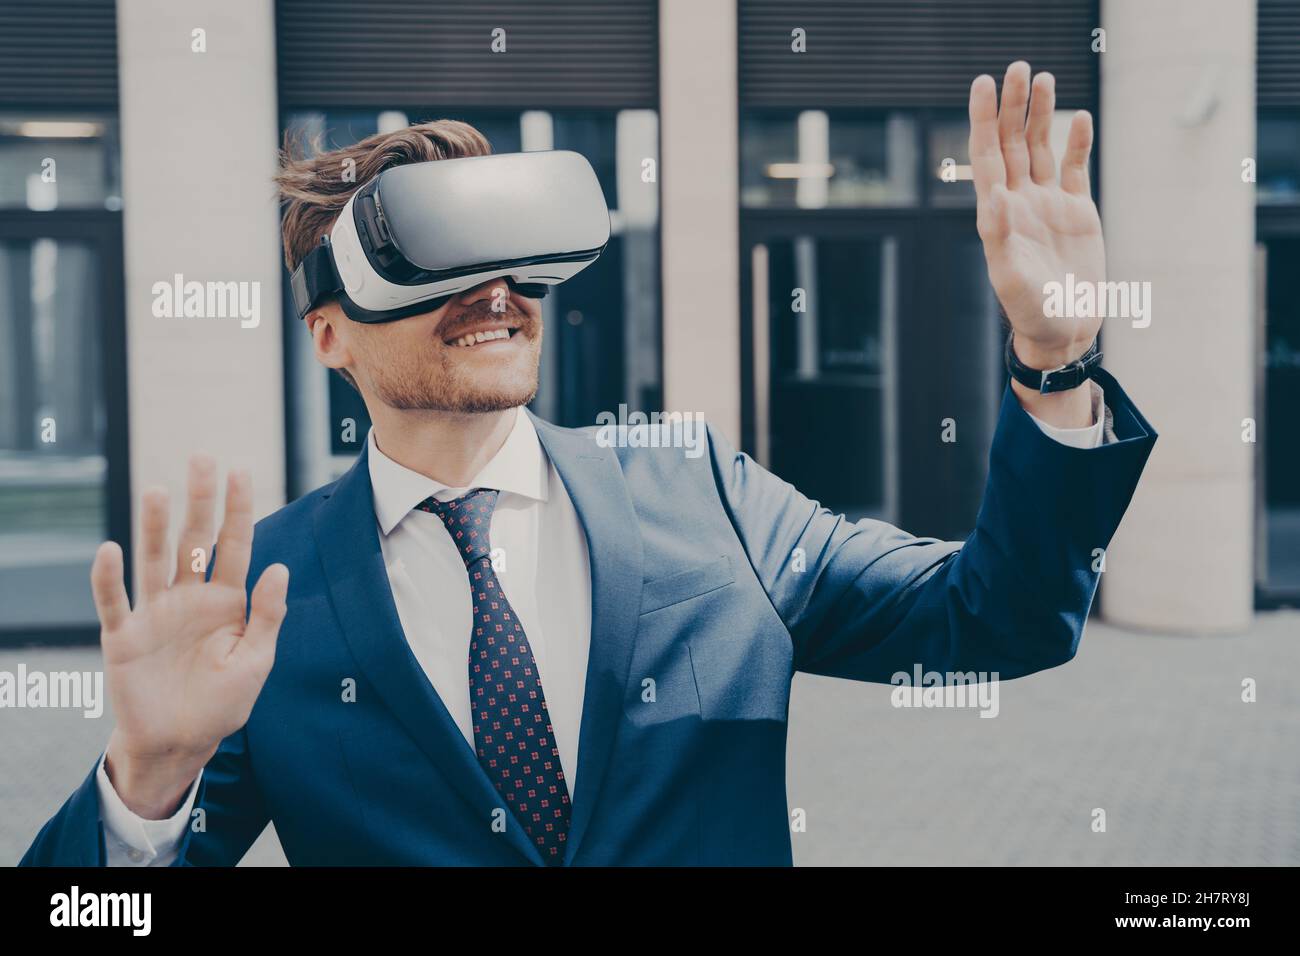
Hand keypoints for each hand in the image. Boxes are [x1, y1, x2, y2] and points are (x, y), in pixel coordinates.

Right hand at [96, 456, 287, 818]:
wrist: (180, 743)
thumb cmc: (223, 702)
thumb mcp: (256, 661)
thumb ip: (267, 616)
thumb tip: (280, 568)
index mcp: (226, 601)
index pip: (235, 545)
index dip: (238, 509)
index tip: (241, 470)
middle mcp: (189, 597)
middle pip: (194, 540)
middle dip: (199, 501)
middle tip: (202, 459)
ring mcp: (155, 613)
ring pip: (155, 560)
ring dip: (155, 526)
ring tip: (158, 490)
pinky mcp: (123, 636)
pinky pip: (114, 602)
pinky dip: (110, 577)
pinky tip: (111, 549)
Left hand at [969, 61, 1104, 371]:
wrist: (1063, 330)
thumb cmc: (1030, 311)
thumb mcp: (1010, 277)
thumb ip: (1000, 237)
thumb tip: (993, 195)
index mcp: (998, 214)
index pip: (988, 156)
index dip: (985, 119)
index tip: (983, 84)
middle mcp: (1020, 203)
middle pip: (1014, 143)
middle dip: (1013, 106)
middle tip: (1018, 68)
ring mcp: (1048, 205)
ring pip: (1041, 149)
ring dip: (1040, 115)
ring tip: (1043, 79)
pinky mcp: (1077, 212)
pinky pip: (1074, 169)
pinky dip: (1076, 143)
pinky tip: (1078, 118)